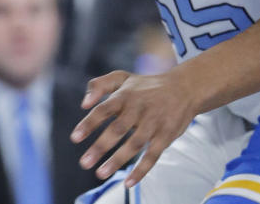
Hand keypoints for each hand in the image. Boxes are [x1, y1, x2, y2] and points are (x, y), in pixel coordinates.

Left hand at [71, 69, 197, 187]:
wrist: (185, 88)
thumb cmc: (146, 86)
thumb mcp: (123, 78)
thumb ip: (99, 85)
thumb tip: (83, 104)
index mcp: (125, 95)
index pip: (104, 109)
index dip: (90, 123)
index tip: (75, 138)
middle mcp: (139, 108)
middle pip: (118, 128)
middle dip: (101, 146)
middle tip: (84, 163)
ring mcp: (154, 122)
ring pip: (135, 143)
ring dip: (117, 160)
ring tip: (100, 173)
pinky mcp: (166, 134)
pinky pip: (153, 154)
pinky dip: (142, 169)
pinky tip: (129, 182)